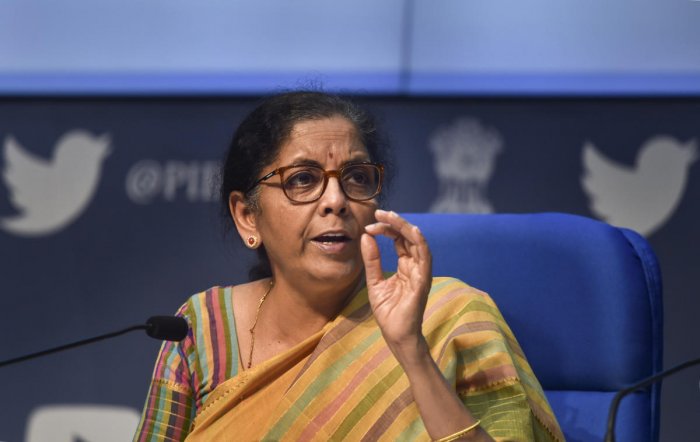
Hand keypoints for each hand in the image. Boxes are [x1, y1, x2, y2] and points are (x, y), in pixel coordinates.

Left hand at [361, 210, 432, 356]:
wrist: (396, 336)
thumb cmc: (388, 312)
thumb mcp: (374, 282)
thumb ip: (372, 260)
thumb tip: (366, 236)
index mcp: (406, 266)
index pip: (399, 240)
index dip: (386, 229)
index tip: (370, 225)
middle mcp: (416, 267)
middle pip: (409, 237)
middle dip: (395, 222)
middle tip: (379, 212)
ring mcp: (421, 273)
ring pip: (418, 242)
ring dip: (405, 227)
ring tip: (390, 216)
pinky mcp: (423, 282)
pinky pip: (425, 258)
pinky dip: (420, 243)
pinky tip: (412, 231)